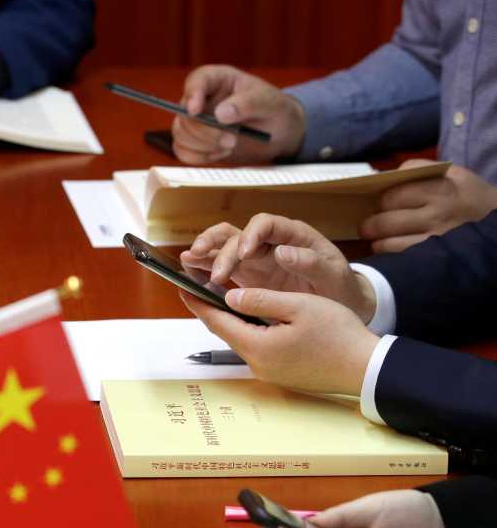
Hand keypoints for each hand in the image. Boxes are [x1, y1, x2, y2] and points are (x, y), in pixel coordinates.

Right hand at [170, 65, 305, 164]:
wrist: (278, 133)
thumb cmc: (274, 110)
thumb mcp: (269, 102)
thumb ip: (248, 104)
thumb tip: (221, 114)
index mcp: (218, 79)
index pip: (197, 80)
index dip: (192, 94)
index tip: (195, 110)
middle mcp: (202, 98)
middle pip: (185, 114)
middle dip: (204, 131)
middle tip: (230, 140)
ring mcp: (195, 121)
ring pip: (180, 133)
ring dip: (202, 146)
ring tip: (230, 146)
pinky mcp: (194, 141)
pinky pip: (182, 151)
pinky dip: (199, 157)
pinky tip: (220, 154)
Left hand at [179, 287, 379, 395]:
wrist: (366, 369)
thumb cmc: (339, 335)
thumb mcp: (299, 306)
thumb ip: (261, 300)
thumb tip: (230, 296)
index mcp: (257, 346)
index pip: (216, 321)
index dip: (197, 302)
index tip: (181, 285)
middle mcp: (256, 363)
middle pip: (226, 330)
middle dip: (213, 308)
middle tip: (200, 285)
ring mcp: (268, 371)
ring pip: (242, 338)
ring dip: (233, 318)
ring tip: (224, 295)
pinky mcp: (280, 373)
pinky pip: (258, 347)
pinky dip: (251, 329)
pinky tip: (254, 315)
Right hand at [181, 215, 376, 321]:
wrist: (340, 304)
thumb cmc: (339, 286)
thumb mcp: (333, 274)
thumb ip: (310, 262)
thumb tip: (282, 252)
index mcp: (292, 235)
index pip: (265, 224)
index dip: (251, 234)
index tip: (246, 253)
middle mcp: (268, 243)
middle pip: (235, 234)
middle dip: (219, 248)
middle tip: (215, 272)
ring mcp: (254, 259)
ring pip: (221, 246)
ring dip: (204, 252)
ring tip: (188, 263)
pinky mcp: (245, 275)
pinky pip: (219, 266)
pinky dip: (203, 268)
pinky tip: (189, 274)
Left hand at [359, 159, 496, 252]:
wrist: (496, 223)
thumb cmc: (466, 195)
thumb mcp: (450, 173)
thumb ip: (417, 169)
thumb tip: (380, 177)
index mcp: (442, 187)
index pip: (393, 195)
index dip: (380, 200)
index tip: (379, 204)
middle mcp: (439, 213)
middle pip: (386, 221)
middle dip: (371, 223)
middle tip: (368, 225)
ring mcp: (436, 238)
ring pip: (388, 244)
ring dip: (378, 241)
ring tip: (378, 238)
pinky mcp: (436, 258)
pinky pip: (400, 258)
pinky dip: (389, 254)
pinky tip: (390, 249)